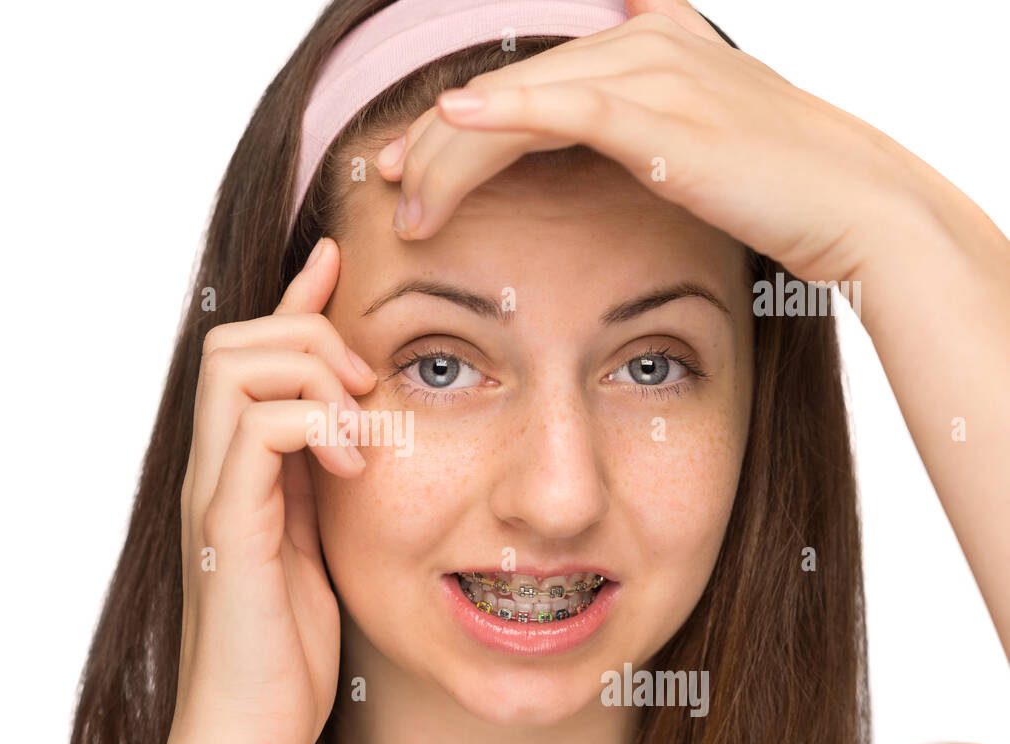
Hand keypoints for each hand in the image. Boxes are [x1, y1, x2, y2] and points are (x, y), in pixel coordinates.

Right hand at [169, 236, 375, 743]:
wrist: (251, 732)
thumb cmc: (287, 650)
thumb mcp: (318, 543)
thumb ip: (321, 479)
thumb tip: (352, 426)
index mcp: (237, 469)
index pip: (251, 354)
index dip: (294, 298)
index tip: (338, 259)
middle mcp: (213, 470)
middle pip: (233, 339)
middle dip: (308, 336)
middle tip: (365, 392)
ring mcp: (213, 495)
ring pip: (236, 367)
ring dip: (312, 376)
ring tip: (361, 431)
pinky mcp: (228, 527)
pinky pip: (259, 431)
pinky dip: (316, 426)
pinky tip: (355, 467)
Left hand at [376, 0, 928, 283]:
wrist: (855, 202)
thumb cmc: (779, 184)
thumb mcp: (707, 134)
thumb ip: (653, 112)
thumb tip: (622, 93)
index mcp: (648, 44)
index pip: (527, 82)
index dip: (459, 124)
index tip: (406, 164)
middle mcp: (644, 43)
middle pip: (510, 88)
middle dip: (437, 140)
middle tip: (386, 183)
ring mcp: (654, 71)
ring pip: (522, 100)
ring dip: (454, 151)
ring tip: (408, 200)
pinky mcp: (664, 112)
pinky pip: (565, 108)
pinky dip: (505, 115)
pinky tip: (454, 124)